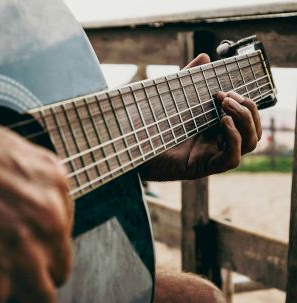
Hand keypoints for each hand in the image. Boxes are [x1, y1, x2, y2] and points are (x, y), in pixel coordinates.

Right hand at [0, 35, 72, 302]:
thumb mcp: (18, 154)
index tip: (27, 255)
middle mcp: (50, 223)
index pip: (64, 239)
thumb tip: (29, 215)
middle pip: (57, 274)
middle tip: (13, 281)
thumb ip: (34, 187)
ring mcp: (24, 254)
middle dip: (35, 280)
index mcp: (58, 190)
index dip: (42, 251)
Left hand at [140, 53, 261, 180]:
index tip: (224, 89)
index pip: (246, 118)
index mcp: (212, 127)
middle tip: (226, 96)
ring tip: (226, 105)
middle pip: (253, 130)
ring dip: (245, 121)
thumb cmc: (146, 123)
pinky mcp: (201, 167)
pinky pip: (231, 160)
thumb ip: (188, 78)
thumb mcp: (171, 97)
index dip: (245, 103)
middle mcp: (215, 143)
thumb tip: (205, 57)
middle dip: (249, 109)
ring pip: (250, 144)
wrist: (127, 144)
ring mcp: (210, 156)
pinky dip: (235, 139)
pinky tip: (224, 122)